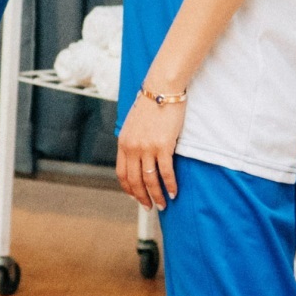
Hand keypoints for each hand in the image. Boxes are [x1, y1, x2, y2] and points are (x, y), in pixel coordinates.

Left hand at [116, 90, 184, 209]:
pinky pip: (165, 172)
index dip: (129, 188)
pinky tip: (174, 192)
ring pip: (149, 180)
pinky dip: (170, 185)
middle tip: (149, 207)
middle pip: (134, 181)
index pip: (122, 173)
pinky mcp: (163, 146)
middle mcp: (132, 148)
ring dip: (156, 195)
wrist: (162, 89)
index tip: (135, 196)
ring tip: (163, 204)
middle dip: (142, 197)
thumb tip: (137, 156)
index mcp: (123, 143)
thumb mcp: (133, 124)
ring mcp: (147, 148)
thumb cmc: (150, 105)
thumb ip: (133, 141)